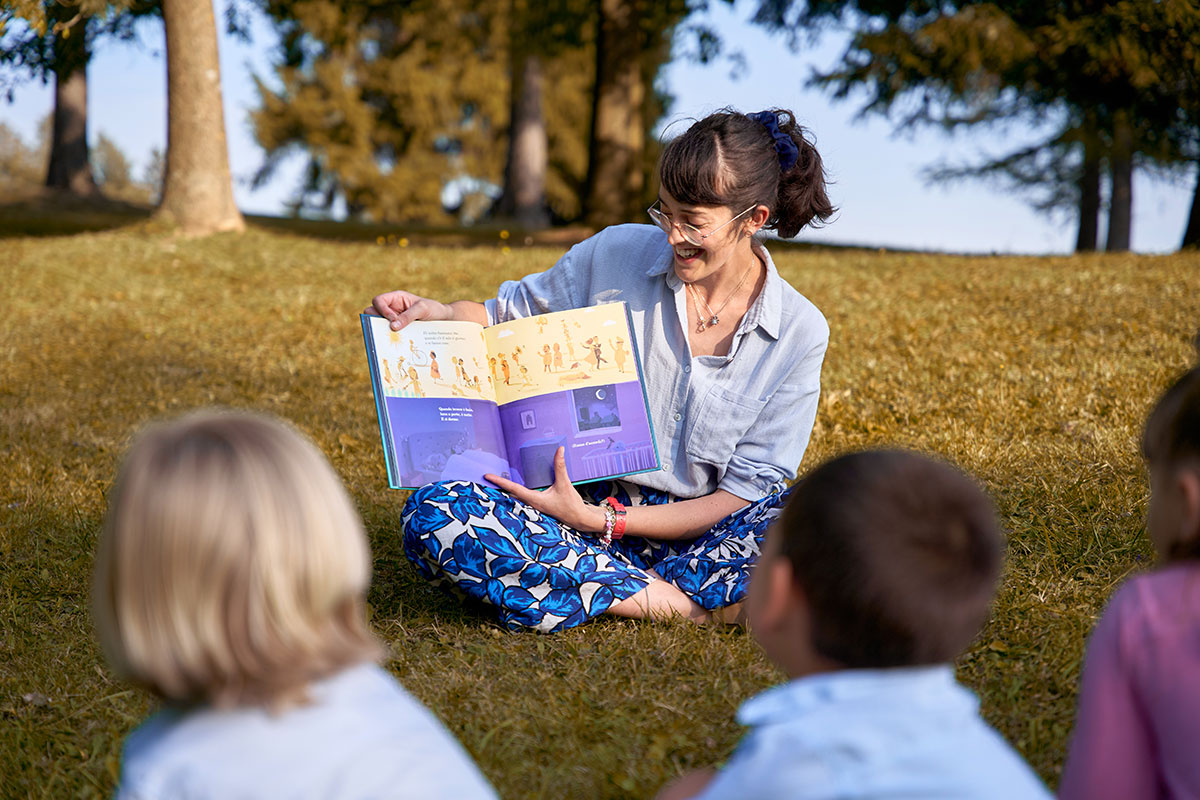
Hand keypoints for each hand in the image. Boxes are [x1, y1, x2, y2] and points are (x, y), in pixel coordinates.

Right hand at [363, 290, 452, 330]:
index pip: (378, 301)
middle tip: (386, 330)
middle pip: (373, 313)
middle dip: (376, 321)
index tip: (392, 319)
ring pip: (380, 326)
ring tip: (393, 339)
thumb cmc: (434, 309)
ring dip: (384, 332)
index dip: (381, 310)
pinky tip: (399, 343)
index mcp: (395, 298)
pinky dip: (392, 339)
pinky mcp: (399, 331)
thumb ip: (408, 316)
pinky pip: (390, 335)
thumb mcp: (422, 309)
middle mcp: (392, 309)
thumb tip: (392, 326)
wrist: (444, 320)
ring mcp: (394, 321)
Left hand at [485, 447, 605, 532]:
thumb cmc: (571, 505)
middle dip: (499, 485)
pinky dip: (518, 490)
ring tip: (498, 479)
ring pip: (517, 496)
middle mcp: (532, 503)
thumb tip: (559, 450)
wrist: (579, 519)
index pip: (513, 488)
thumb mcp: (565, 484)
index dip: (499, 481)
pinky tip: (517, 486)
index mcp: (534, 499)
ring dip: (508, 488)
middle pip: (511, 493)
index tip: (487, 476)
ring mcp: (535, 505)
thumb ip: (560, 466)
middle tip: (488, 476)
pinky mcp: (540, 504)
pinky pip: (524, 496)